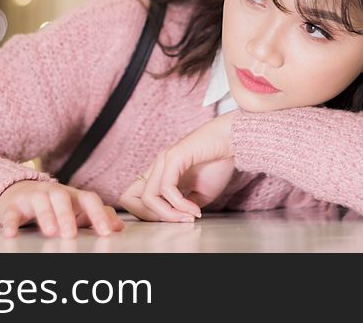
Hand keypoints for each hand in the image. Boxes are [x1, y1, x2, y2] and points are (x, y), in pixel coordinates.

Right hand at [0, 180, 124, 238]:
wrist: (20, 191)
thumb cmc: (54, 203)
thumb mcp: (77, 207)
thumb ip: (98, 215)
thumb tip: (119, 226)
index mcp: (73, 195)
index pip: (89, 199)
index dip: (98, 214)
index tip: (106, 232)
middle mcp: (54, 192)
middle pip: (62, 197)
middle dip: (67, 215)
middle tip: (70, 235)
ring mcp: (33, 196)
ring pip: (40, 201)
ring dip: (46, 215)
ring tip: (50, 232)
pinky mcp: (13, 205)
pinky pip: (11, 212)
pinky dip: (10, 222)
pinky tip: (11, 234)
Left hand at [119, 110, 237, 221]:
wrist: (232, 142)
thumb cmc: (218, 163)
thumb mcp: (200, 193)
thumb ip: (186, 206)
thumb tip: (181, 219)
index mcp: (159, 173)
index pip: (133, 197)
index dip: (147, 215)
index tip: (173, 220)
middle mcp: (157, 166)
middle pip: (130, 199)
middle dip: (152, 217)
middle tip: (178, 221)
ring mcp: (163, 160)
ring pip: (148, 197)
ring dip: (169, 214)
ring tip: (189, 216)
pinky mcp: (173, 157)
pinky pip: (167, 189)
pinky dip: (180, 204)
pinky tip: (194, 209)